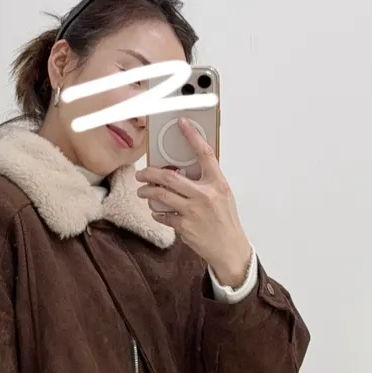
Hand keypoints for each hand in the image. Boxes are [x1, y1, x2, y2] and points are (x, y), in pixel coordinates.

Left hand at [136, 120, 251, 287]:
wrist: (230, 249)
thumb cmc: (226, 221)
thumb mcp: (223, 195)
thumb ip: (206, 181)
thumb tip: (185, 169)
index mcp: (217, 184)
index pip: (205, 154)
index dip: (193, 136)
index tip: (182, 123)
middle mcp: (205, 195)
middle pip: (170, 177)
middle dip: (150, 173)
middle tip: (141, 173)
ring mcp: (193, 211)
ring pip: (160, 196)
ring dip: (147, 192)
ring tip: (143, 191)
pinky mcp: (184, 227)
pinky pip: (163, 215)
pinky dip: (156, 212)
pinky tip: (157, 211)